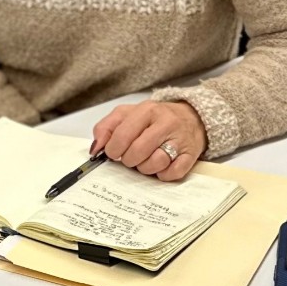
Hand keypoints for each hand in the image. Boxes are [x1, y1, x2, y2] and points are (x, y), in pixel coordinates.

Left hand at [91, 100, 207, 180]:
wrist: (191, 117)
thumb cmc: (154, 118)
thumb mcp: (126, 114)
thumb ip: (106, 128)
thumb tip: (95, 149)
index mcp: (147, 111)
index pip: (122, 135)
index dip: (113, 149)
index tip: (113, 153)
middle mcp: (165, 123)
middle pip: (137, 151)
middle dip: (128, 160)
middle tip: (129, 158)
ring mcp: (180, 140)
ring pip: (155, 163)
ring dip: (145, 168)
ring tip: (144, 161)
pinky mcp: (191, 155)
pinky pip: (173, 173)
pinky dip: (163, 174)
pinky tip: (160, 167)